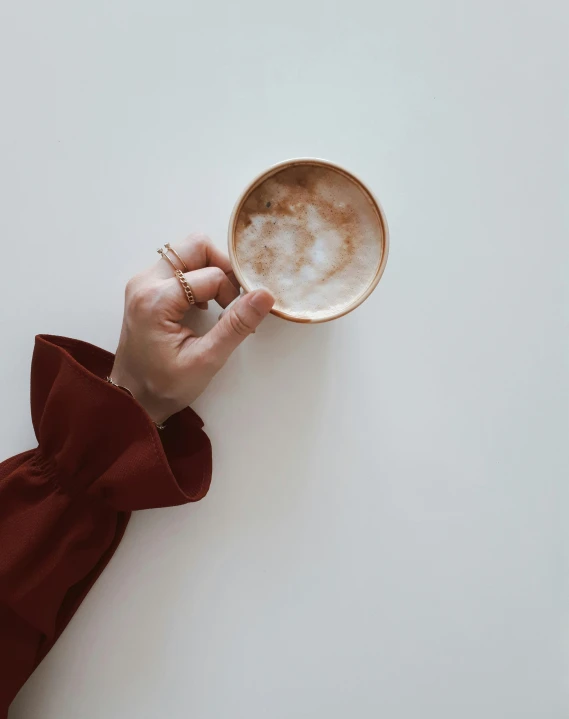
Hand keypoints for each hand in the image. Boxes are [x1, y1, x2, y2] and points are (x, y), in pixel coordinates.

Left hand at [110, 233, 273, 423]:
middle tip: (232, 299)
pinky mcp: (146, 287)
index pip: (210, 275)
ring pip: (187, 252)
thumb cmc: (164, 385)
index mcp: (155, 300)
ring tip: (218, 304)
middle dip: (222, 267)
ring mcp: (143, 282)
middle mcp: (144, 282)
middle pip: (194, 246)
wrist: (132, 398)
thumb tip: (264, 295)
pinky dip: (198, 277)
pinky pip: (179, 266)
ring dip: (210, 271)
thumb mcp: (206, 360)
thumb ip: (236, 325)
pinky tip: (203, 305)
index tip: (236, 317)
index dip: (232, 292)